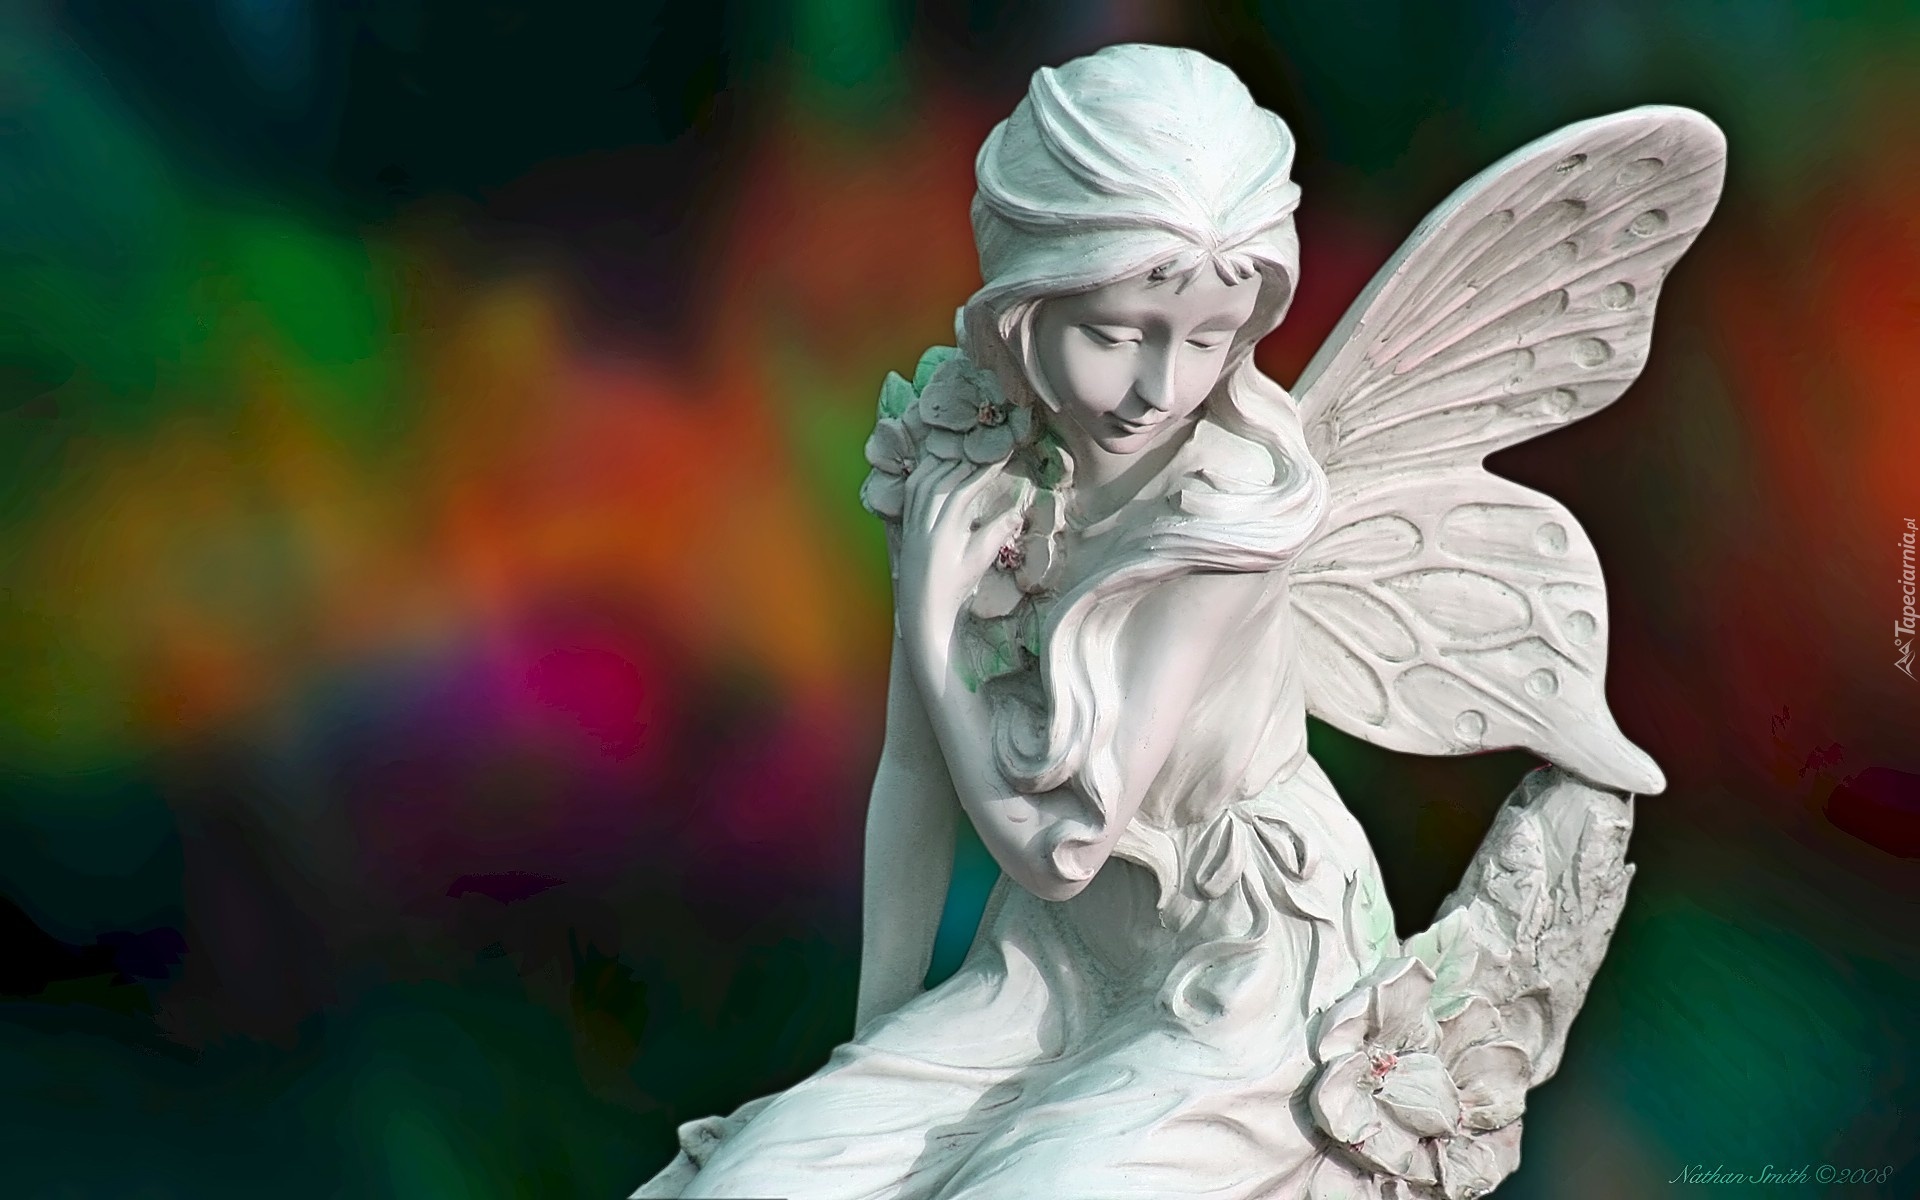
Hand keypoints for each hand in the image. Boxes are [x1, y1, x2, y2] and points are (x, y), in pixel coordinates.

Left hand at [896, 456, 1030, 642]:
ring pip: (919, 485)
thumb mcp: (978, 564)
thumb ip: (996, 535)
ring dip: (938, 466)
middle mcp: (921, 526)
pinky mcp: (905, 530)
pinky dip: (922, 478)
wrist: (923, 613)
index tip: (997, 460)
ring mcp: (910, 527)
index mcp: (942, 535)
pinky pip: (909, 495)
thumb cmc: (953, 591)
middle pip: (938, 483)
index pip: (961, 493)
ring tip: (957, 455)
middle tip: (978, 452)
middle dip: (959, 464)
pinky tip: (933, 472)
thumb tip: (1017, 512)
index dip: (980, 474)